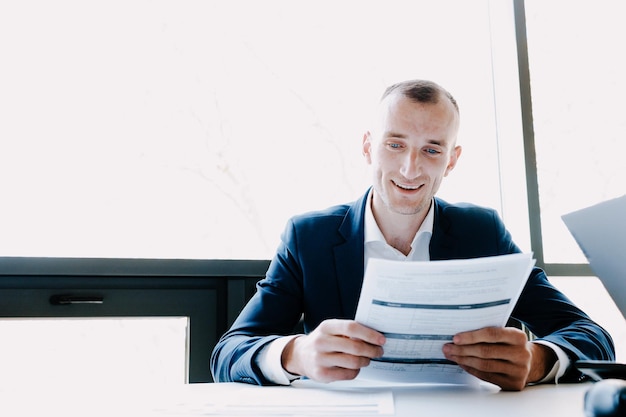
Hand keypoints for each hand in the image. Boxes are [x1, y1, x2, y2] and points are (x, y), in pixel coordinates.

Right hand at [281, 319, 385, 382]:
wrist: (300, 355)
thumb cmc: (321, 342)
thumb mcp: (330, 330)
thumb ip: (348, 331)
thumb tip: (373, 336)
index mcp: (326, 327)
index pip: (351, 327)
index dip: (369, 334)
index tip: (381, 339)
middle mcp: (321, 342)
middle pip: (355, 347)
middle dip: (372, 350)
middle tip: (378, 351)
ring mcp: (320, 359)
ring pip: (353, 362)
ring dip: (365, 361)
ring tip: (367, 359)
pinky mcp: (322, 374)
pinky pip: (348, 374)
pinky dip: (356, 371)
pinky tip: (354, 367)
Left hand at [442, 327, 556, 390]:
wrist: (530, 362)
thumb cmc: (510, 344)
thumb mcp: (505, 334)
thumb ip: (488, 332)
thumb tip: (458, 335)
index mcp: (518, 337)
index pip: (492, 334)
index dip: (472, 336)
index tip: (455, 338)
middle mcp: (521, 354)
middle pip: (485, 351)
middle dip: (463, 349)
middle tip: (448, 347)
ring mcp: (519, 371)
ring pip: (484, 365)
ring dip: (463, 360)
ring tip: (451, 355)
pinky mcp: (513, 384)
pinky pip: (486, 376)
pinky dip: (471, 369)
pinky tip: (462, 363)